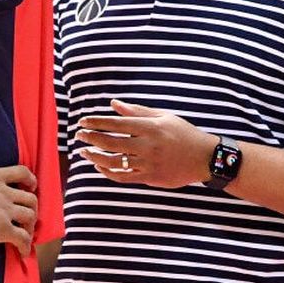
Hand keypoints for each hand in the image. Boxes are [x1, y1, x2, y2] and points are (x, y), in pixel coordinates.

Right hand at [0, 165, 38, 257]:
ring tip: (27, 234)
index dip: (30, 181)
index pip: (22, 173)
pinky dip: (26, 246)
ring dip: (31, 225)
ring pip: (30, 216)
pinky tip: (24, 252)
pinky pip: (23, 238)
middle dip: (32, 208)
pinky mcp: (4, 229)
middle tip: (27, 217)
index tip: (30, 187)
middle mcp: (5, 193)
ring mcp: (6, 211)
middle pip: (31, 199)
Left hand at [75, 99, 218, 188]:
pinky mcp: (149, 178)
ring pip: (114, 162)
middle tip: (79, 135)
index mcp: (150, 127)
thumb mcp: (163, 116)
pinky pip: (123, 177)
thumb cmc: (183, 133)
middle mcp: (147, 146)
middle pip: (111, 143)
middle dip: (91, 138)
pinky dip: (108, 172)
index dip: (96, 122)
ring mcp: (148, 164)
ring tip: (85, 152)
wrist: (204, 158)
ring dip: (95, 157)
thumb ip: (137, 111)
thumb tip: (114, 103)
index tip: (83, 121)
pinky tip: (99, 166)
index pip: (116, 124)